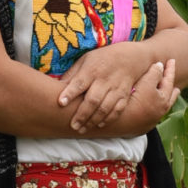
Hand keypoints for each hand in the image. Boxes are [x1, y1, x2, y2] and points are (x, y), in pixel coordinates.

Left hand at [57, 43, 176, 133]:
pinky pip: (117, 110)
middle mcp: (104, 80)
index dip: (69, 93)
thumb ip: (72, 74)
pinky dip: (109, 119)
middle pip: (92, 100)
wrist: (130, 57)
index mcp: (91, 70)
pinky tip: (99, 125)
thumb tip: (56, 88)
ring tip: (82, 129)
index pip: (79, 83)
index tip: (60, 103)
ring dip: (93, 121)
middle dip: (82, 115)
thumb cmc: (101, 59)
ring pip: (105, 108)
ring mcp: (116, 89)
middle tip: (73, 126)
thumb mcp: (85, 60)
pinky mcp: (124, 95)